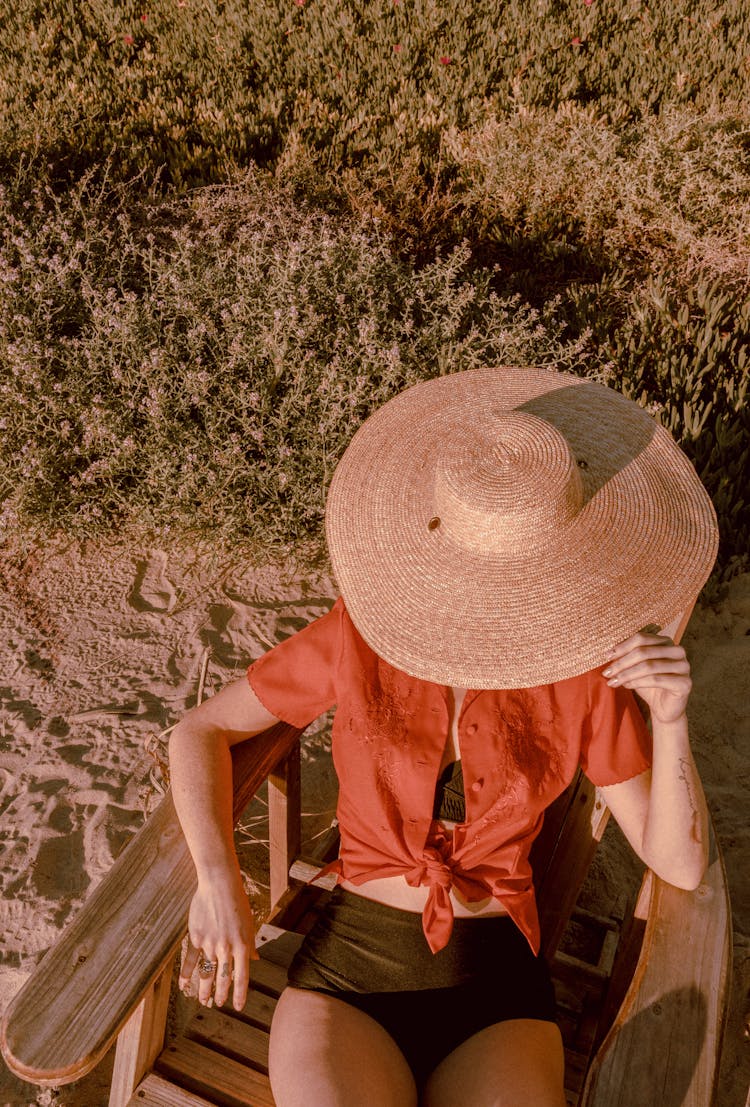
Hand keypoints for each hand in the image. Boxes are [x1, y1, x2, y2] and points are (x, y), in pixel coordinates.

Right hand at [179, 866, 257, 1010]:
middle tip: (218, 1004)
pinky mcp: (196, 937)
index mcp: (243, 945)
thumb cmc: (238, 903)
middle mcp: (226, 948)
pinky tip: (183, 985)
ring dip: (204, 989)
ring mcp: (210, 944)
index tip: (237, 1007)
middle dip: (221, 994)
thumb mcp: (249, 924)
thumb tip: (256, 960)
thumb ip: (251, 944)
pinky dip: (186, 974)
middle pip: (223, 978)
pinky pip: (191, 960)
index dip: (239, 994)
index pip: (242, 977)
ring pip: (206, 973)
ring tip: (203, 1000)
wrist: (219, 885)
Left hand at [602, 629, 691, 724]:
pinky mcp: (685, 683)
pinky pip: (656, 679)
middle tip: (607, 673)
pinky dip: (638, 682)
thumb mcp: (634, 667)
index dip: (622, 646)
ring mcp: (684, 666)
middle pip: (644, 651)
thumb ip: (626, 656)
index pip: (641, 638)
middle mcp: (677, 651)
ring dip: (627, 674)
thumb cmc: (648, 685)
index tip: (606, 656)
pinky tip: (626, 686)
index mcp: (666, 642)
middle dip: (622, 663)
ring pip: (649, 666)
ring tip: (613, 681)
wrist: (663, 708)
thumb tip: (609, 652)